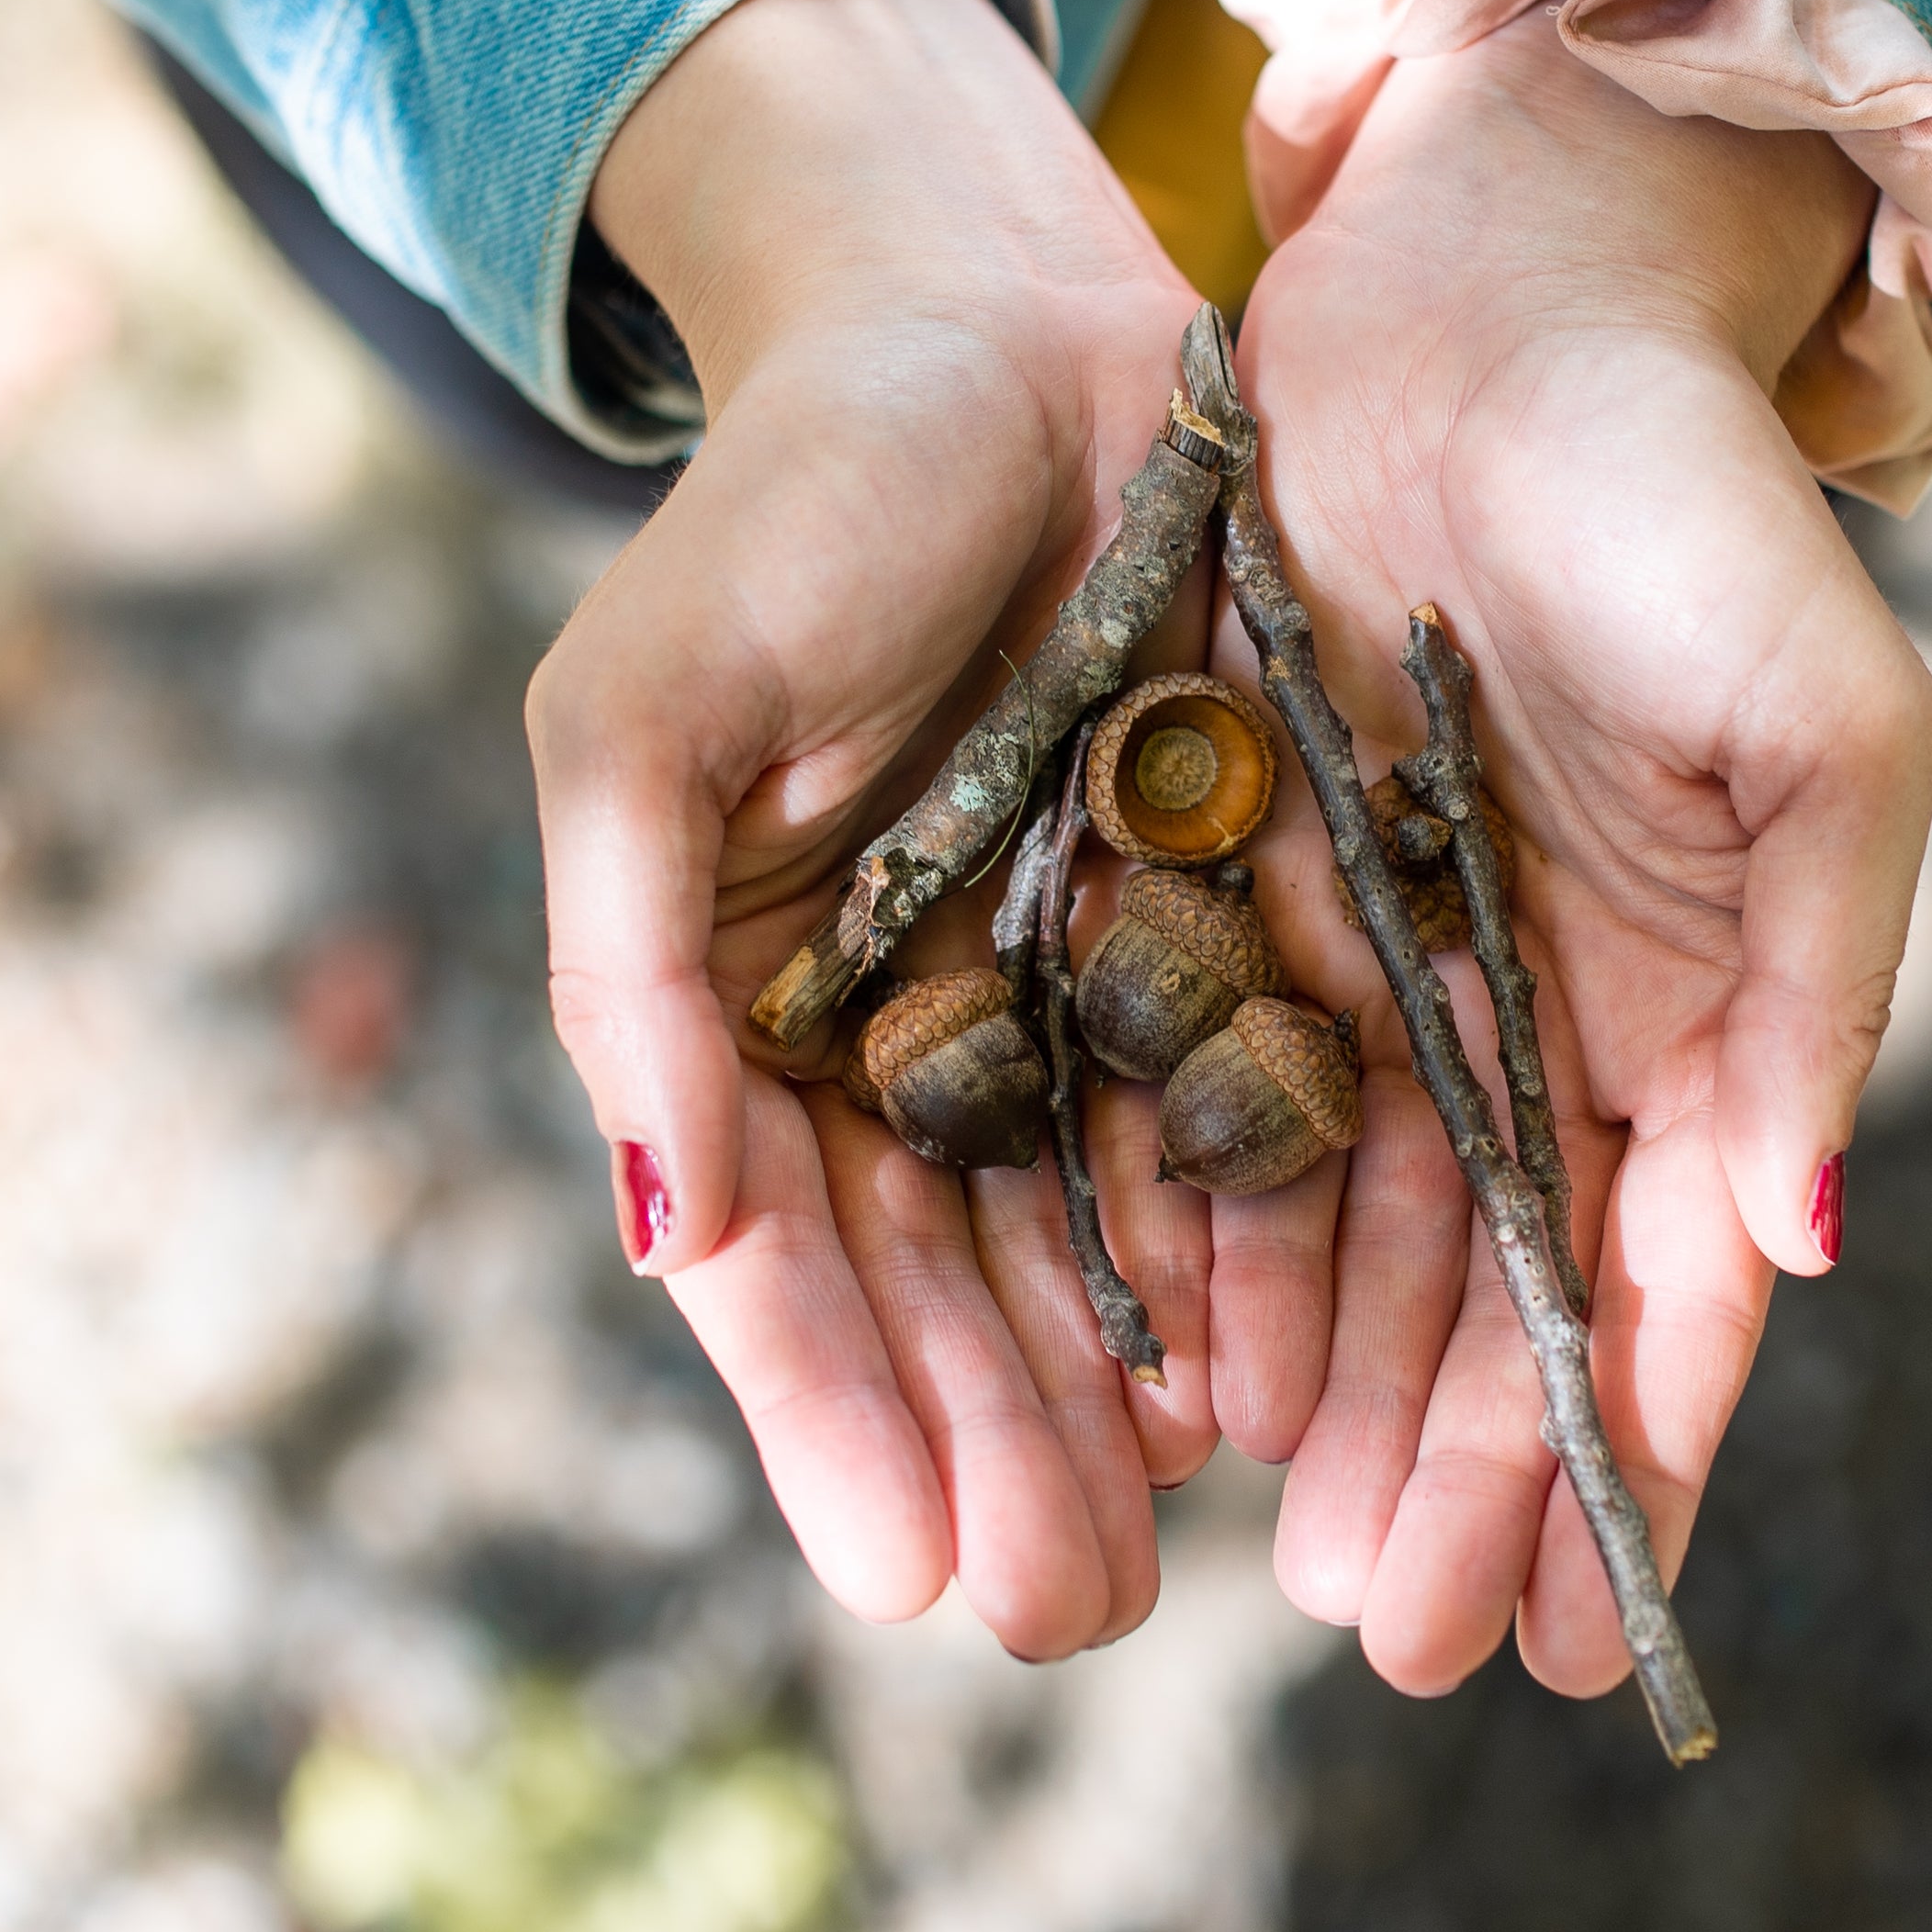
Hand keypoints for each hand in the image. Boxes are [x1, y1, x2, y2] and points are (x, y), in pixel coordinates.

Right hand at [529, 0, 1304, 1655]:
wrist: (989, 322)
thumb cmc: (788, 513)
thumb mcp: (648, 724)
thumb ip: (640, 978)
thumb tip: (666, 1231)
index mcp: (750, 1014)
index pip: (781, 1259)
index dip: (839, 1416)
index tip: (910, 1569)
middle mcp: (906, 1035)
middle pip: (947, 1288)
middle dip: (1001, 1450)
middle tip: (1069, 1609)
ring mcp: (1061, 989)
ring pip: (1091, 1235)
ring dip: (1129, 1391)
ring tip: (1187, 1535)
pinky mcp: (1211, 922)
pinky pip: (1234, 1107)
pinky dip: (1256, 1237)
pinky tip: (1291, 1361)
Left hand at [1222, 4, 1931, 1697]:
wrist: (1490, 288)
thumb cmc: (1688, 499)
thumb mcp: (1822, 727)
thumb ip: (1821, 982)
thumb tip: (1799, 1246)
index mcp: (1702, 998)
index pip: (1668, 1277)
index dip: (1622, 1454)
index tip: (1563, 1625)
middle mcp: (1547, 1008)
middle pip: (1503, 1289)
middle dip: (1457, 1467)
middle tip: (1394, 1641)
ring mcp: (1394, 952)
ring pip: (1360, 1226)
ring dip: (1331, 1390)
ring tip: (1274, 1551)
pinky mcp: (1248, 877)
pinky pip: (1219, 1091)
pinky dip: (1207, 1227)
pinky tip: (1171, 1354)